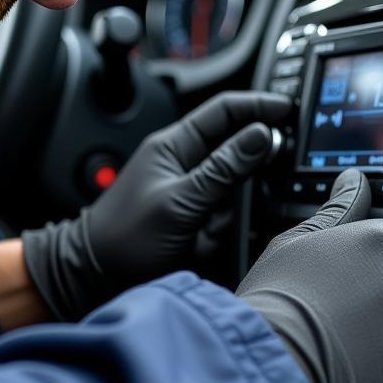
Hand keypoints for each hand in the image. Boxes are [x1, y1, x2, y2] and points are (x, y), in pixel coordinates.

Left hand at [21, 91, 291, 319]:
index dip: (257, 106)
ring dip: (236, 205)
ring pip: (236, 186)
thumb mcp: (180, 200)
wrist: (94, 277)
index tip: (289, 110)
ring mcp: (192, 193)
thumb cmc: (124, 237)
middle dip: (253, 165)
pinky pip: (227, 216)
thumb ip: (222, 169)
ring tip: (215, 224)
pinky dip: (227, 226)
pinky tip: (210, 239)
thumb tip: (260, 135)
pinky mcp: (196, 221)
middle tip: (271, 174)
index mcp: (175, 146)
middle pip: (236, 148)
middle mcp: (186, 165)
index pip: (223, 111)